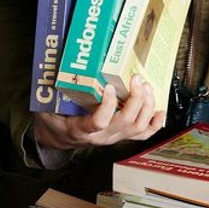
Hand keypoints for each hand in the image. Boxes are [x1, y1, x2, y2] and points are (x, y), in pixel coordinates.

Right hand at [34, 75, 165, 149]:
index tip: (110, 87)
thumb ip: (53, 92)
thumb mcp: (48, 107)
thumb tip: (58, 68)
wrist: (60, 138)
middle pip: (126, 122)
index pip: (99, 122)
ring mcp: (114, 138)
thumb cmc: (55, 120)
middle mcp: (102, 136)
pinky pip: (143, 135)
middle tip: (137, 79)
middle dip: (135, 99)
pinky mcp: (122, 136)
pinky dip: (155, 124)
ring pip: (138, 127)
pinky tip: (160, 111)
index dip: (107, 106)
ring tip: (146, 87)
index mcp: (81, 129)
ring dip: (146, 105)